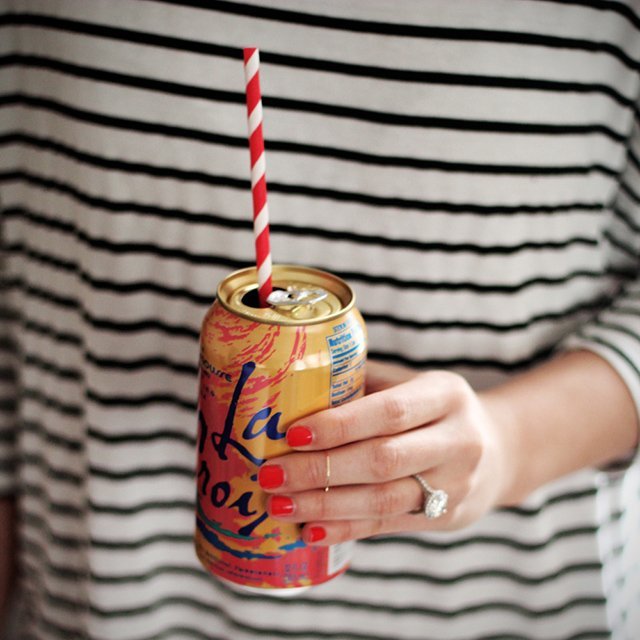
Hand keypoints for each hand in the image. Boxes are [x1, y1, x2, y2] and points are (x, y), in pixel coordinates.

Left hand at [257, 361, 512, 544]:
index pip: (389, 412)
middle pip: (383, 460)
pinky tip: (311, 531)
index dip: (340, 425)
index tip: (292, 434)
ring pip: (383, 500)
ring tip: (279, 506)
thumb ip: (363, 385)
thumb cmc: (433, 410)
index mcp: (446, 395)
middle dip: (320, 470)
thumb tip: (291, 387)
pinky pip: (389, 525)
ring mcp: (456, 484)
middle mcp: (458, 439)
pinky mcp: (446, 517)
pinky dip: (347, 528)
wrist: (498, 450)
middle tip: (271, 475)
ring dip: (325, 506)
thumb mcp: (412, 384)